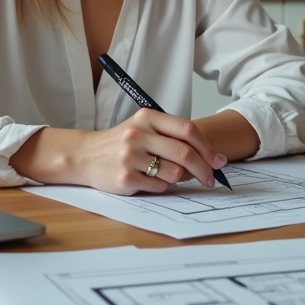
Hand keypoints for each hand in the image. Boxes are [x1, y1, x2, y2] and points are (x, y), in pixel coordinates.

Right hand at [11, 109, 228, 194]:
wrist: (85, 155)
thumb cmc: (121, 143)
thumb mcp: (144, 129)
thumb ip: (173, 137)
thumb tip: (210, 158)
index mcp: (147, 118)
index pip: (187, 130)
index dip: (208, 148)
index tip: (219, 161)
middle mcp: (138, 134)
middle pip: (185, 154)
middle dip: (204, 169)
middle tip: (210, 179)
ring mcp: (130, 156)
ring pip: (174, 174)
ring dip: (179, 179)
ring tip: (168, 176)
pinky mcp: (124, 178)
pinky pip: (159, 187)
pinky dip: (162, 187)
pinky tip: (150, 181)